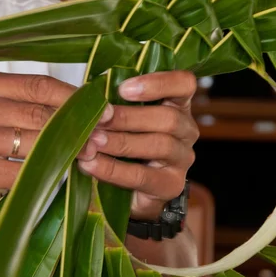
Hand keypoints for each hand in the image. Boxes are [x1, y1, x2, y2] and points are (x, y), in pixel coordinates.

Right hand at [0, 71, 110, 210]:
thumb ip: (20, 101)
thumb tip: (76, 106)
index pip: (40, 85)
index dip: (74, 98)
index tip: (100, 109)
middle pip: (42, 115)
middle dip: (77, 129)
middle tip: (100, 139)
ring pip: (37, 144)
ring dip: (66, 153)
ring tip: (84, 157)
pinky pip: (24, 173)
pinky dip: (45, 176)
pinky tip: (58, 176)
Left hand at [78, 70, 198, 219]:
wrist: (128, 193)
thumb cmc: (124, 145)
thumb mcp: (121, 119)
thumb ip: (113, 104)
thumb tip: (89, 97)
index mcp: (177, 105)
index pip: (184, 84)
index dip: (158, 83)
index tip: (123, 89)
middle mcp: (186, 130)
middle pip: (169, 118)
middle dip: (128, 118)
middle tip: (97, 120)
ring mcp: (183, 159)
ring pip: (159, 145)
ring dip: (120, 142)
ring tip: (92, 142)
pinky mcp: (171, 185)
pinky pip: (143, 176)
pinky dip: (113, 169)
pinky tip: (91, 164)